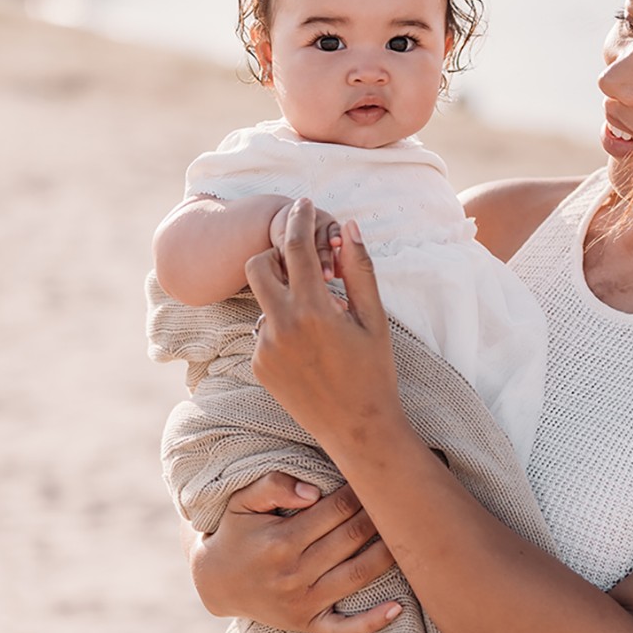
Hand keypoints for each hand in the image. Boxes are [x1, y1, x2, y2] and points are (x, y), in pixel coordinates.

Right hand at [187, 470, 401, 632]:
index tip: (380, 478)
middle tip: (403, 500)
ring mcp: (303, 603)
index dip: (362, 492)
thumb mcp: (242, 502)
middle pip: (352, 539)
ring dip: (389, 555)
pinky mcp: (307, 624)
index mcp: (281, 540)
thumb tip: (314, 492)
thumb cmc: (236, 534)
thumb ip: (273, 485)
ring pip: (358, 575)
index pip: (335, 510)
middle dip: (381, 516)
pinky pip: (344, 630)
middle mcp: (294, 573)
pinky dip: (373, 623)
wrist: (215, 582)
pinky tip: (400, 607)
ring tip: (412, 535)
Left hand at [246, 200, 404, 455]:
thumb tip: (348, 227)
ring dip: (282, 295)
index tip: (302, 204)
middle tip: (302, 262)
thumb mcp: (374, 319)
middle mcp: (281, 326)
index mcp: (314, 310)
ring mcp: (265, 348)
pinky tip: (309, 349)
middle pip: (258, 265)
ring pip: (262, 300)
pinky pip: (264, 332)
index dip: (299, 219)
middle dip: (276, 255)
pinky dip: (283, 328)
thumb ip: (359, 270)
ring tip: (316, 318)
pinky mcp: (259, 366)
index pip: (297, 247)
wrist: (358, 429)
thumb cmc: (374, 372)